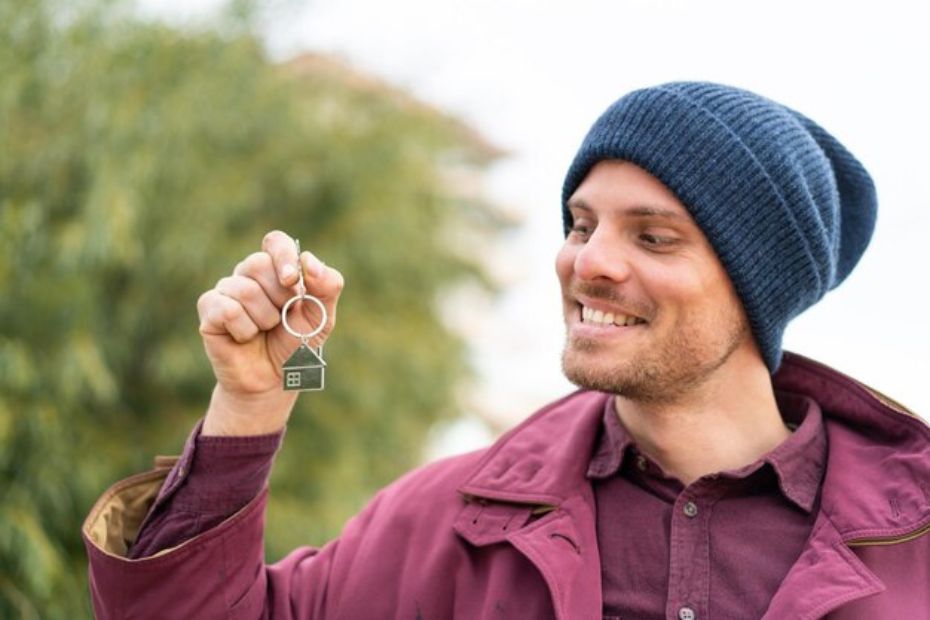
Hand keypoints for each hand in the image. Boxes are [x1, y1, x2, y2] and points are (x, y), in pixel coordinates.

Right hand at [197, 230, 344, 435]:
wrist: (274, 380)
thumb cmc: (296, 344)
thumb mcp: (322, 316)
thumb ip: (327, 286)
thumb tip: (309, 260)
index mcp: (277, 269)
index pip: (276, 242)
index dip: (283, 256)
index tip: (293, 281)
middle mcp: (248, 274)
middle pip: (259, 264)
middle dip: (279, 298)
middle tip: (281, 319)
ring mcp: (226, 290)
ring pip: (244, 289)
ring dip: (264, 319)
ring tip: (263, 331)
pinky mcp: (209, 311)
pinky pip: (227, 309)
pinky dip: (244, 329)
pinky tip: (244, 338)